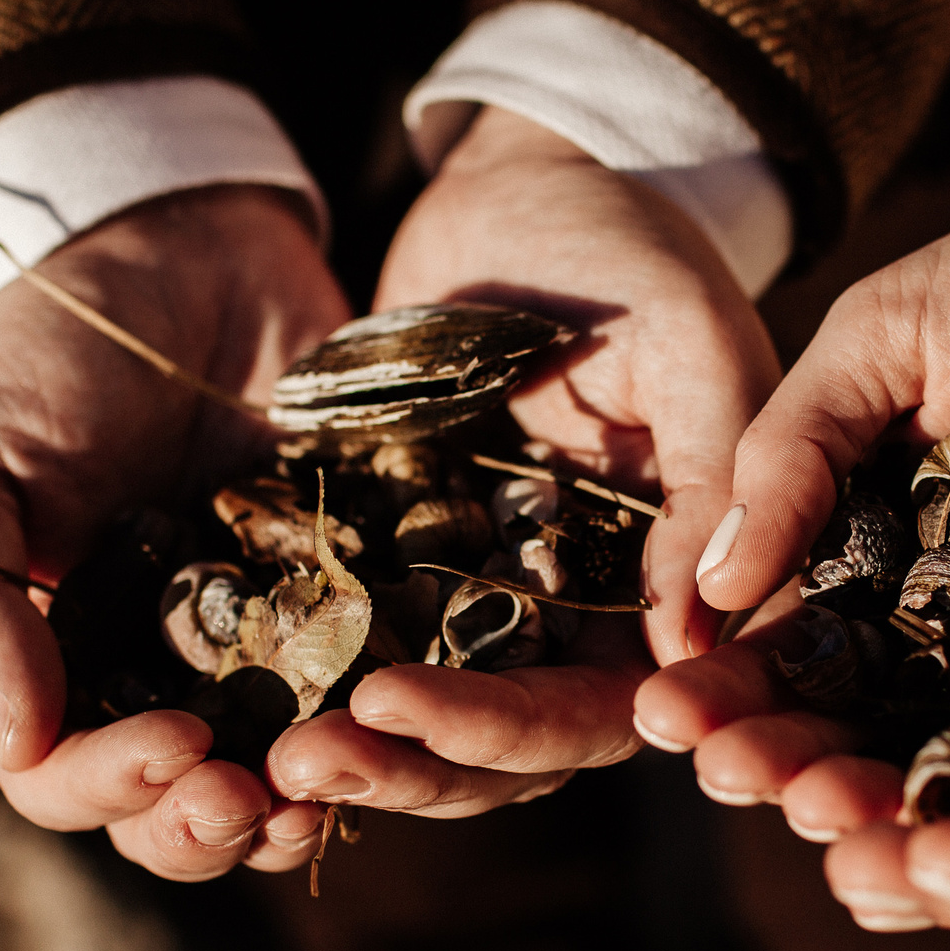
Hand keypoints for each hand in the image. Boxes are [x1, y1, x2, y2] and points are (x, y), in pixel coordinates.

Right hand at [0, 184, 349, 880]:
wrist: (178, 250)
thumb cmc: (42, 356)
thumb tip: (15, 744)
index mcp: (55, 665)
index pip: (64, 781)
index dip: (114, 789)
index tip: (177, 744)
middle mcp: (158, 678)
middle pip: (179, 813)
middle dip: (213, 828)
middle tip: (256, 796)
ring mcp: (264, 647)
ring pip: (283, 779)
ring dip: (305, 802)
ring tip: (338, 782)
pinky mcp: (356, 598)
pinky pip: (380, 686)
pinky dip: (394, 718)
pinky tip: (417, 709)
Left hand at [263, 107, 782, 817]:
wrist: (528, 185)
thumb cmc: (633, 248)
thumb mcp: (690, 346)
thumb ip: (707, 480)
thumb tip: (691, 643)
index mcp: (668, 591)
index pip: (603, 708)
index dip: (509, 728)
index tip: (404, 708)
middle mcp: (586, 623)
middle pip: (510, 748)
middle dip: (413, 765)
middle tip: (307, 760)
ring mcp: (491, 601)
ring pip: (433, 728)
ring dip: (358, 753)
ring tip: (269, 756)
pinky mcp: (408, 570)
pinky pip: (364, 654)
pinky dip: (314, 687)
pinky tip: (242, 703)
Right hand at [635, 139, 949, 821]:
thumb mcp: (890, 334)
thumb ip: (797, 448)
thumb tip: (703, 592)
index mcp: (884, 548)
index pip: (789, 641)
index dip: (729, 686)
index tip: (675, 720)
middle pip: (869, 721)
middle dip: (799, 762)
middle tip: (749, 787)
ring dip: (902, 800)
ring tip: (843, 830)